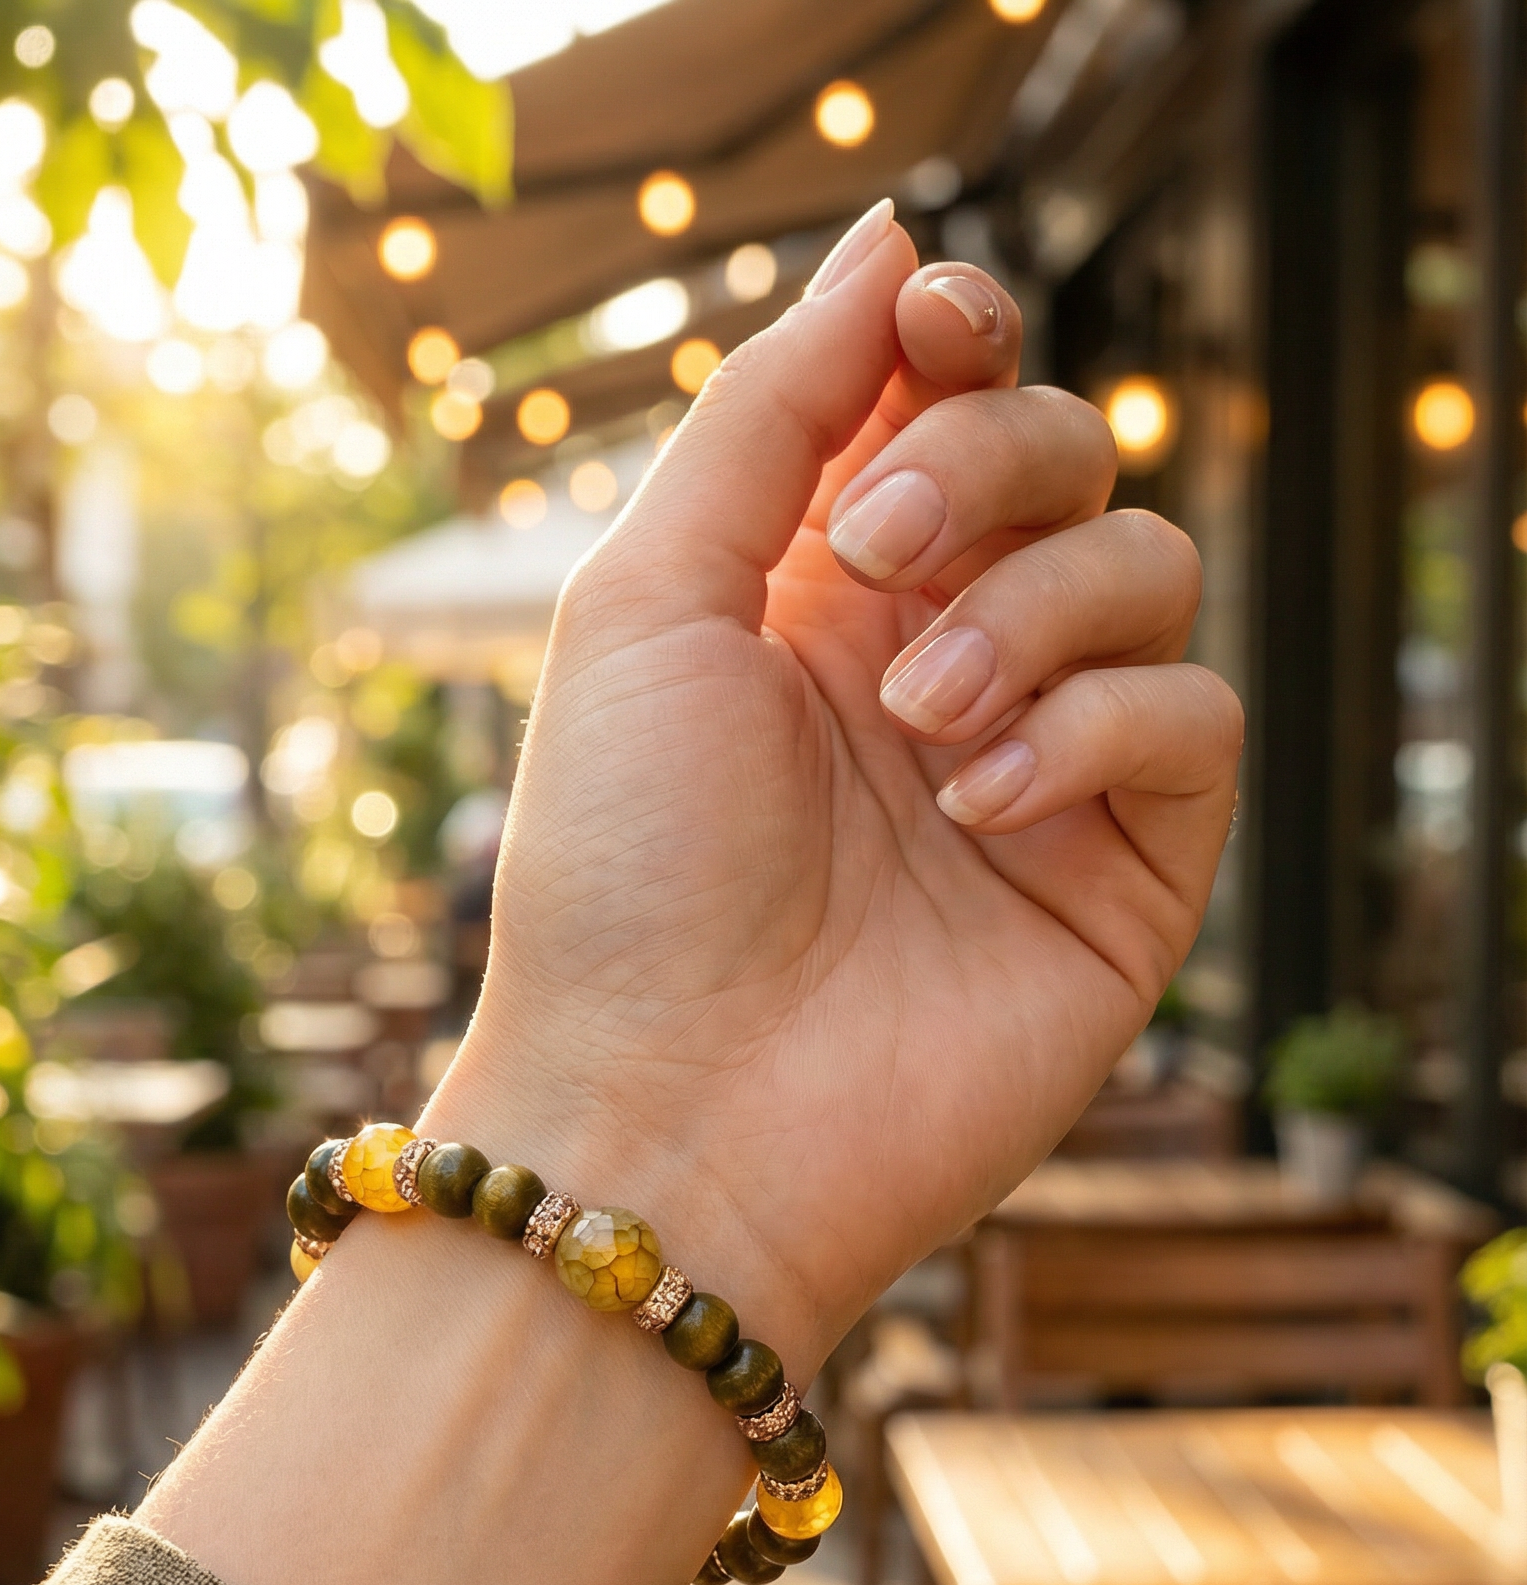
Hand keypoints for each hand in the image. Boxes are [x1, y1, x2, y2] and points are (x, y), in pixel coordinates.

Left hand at [432, 204, 1239, 1369]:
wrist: (665, 1114)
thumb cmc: (621, 873)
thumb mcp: (647, 599)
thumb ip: (769, 412)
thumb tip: (891, 242)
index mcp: (822, 597)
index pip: (951, 407)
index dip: (959, 341)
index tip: (927, 332)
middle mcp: (940, 664)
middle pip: (1070, 456)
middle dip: (988, 462)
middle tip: (875, 551)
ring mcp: (1041, 770)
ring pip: (1150, 567)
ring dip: (1033, 608)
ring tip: (916, 723)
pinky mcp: (1123, 878)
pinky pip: (1193, 717)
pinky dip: (1098, 725)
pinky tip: (979, 802)